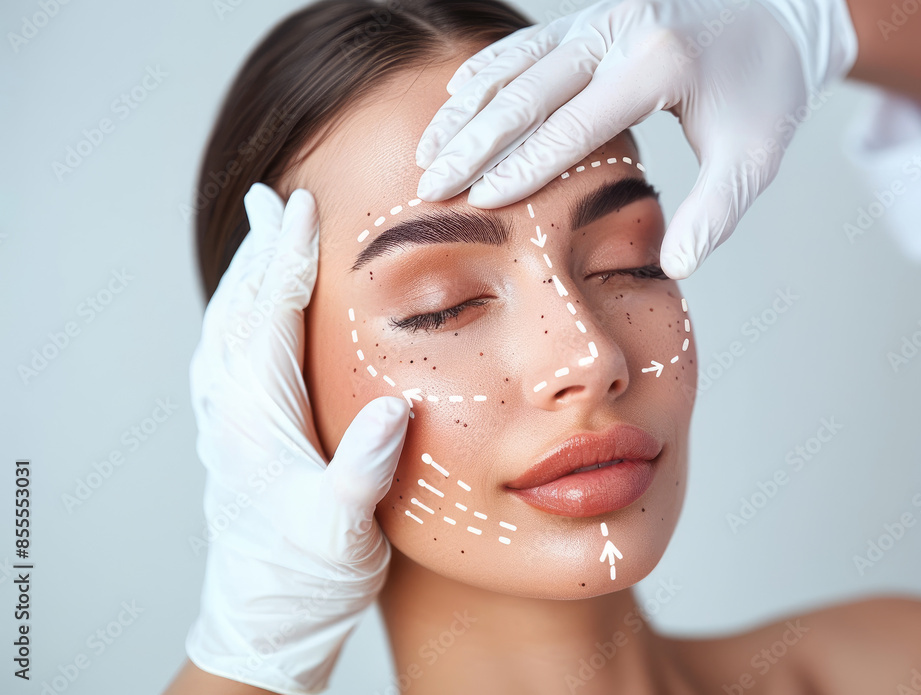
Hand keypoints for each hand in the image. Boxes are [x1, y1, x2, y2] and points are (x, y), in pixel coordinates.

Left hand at [185, 183, 409, 694]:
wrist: (264, 623)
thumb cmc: (305, 580)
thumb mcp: (343, 530)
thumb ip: (363, 469)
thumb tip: (393, 407)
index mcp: (259, 419)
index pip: (273, 315)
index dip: (291, 255)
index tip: (303, 204)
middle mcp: (233, 411)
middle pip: (242, 307)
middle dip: (262, 248)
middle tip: (273, 196)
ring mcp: (227, 423)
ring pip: (229, 328)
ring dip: (247, 276)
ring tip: (262, 237)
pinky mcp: (233, 438)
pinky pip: (226, 357)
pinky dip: (239, 316)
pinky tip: (253, 314)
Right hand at [414, 0, 856, 278]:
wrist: (779, 15)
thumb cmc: (765, 92)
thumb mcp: (753, 158)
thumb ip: (713, 214)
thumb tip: (671, 268)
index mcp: (658, 63)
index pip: (574, 126)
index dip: (522, 166)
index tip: (478, 202)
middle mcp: (621, 30)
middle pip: (528, 93)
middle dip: (474, 143)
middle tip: (431, 186)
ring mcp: (601, 17)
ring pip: (516, 65)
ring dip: (467, 110)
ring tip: (428, 152)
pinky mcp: (592, 17)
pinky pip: (526, 44)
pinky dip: (486, 73)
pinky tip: (454, 102)